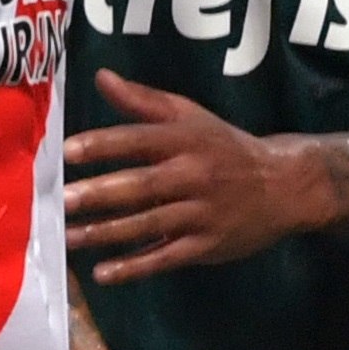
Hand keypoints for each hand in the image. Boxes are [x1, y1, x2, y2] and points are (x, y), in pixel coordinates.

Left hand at [64, 70, 326, 282]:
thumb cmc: (226, 147)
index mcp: (187, 140)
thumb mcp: (191, 116)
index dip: (105, 144)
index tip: (68, 151)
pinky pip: (167, 257)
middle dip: (102, 193)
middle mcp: (194, 174)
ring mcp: (201, 213)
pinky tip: (104, 272)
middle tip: (63, 200)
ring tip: (69, 238)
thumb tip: (100, 77)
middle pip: (143, 185)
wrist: (284, 185)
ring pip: (150, 224)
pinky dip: (136, 267)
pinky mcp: (207, 245)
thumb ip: (144, 100)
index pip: (140, 139)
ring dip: (108, 232)